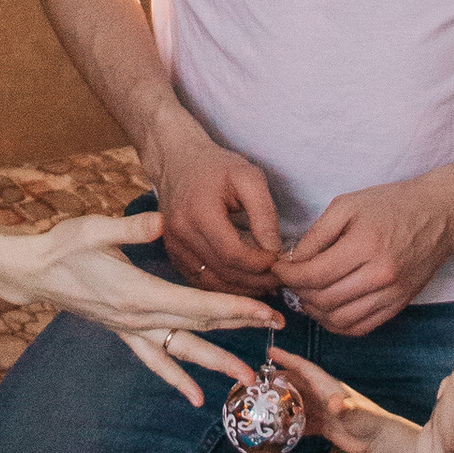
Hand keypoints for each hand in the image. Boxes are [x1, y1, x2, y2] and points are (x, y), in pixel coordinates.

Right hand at [14, 209, 266, 402]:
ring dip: (217, 362)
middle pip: (199, 326)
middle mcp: (139, 318)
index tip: (265, 311)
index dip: (234, 308)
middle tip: (278, 331)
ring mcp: (132, 329)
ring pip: (183, 350)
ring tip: (248, 378)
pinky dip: (177, 378)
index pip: (197, 304)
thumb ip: (131, 227)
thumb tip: (162, 220)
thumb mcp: (95, 228)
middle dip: (240, 328)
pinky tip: (195, 397)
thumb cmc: (63, 246)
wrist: (34, 272)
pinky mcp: (124, 332)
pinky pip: (156, 361)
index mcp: (138, 293)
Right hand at [149, 114, 286, 298]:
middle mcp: (180, 233)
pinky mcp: (173, 255)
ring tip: (267, 285)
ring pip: (211, 284)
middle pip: (222, 272)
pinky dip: (225, 288)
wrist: (177, 162)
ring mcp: (173, 247)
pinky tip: (245, 283)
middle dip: (255, 281)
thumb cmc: (216, 167)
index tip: (279, 260)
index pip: (232, 253)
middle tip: (280, 279)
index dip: (259, 263)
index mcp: (199, 212)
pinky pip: (200, 281)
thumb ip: (264, 212)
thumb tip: (273, 249)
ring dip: (241, 290)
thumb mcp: (248, 177)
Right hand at [273, 347, 413, 452]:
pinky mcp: (322, 425)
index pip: (304, 368)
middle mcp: (321, 395)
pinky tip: (276, 429)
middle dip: (277, 380)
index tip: (270, 352)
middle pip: (295, 384)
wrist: (379, 440)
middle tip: (255, 381)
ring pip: (295, 402)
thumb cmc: (369, 421)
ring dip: (280, 402)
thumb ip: (346, 408)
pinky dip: (289, 423)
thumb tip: (336, 403)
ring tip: (260, 404)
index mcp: (327, 386)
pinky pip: (301, 421)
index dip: (288, 359)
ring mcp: (321, 410)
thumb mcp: (356, 413)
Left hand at [279, 165, 453, 335]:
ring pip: (339, 320)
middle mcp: (381, 275)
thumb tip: (293, 260)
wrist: (440, 215)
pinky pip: (360, 327)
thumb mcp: (348, 205)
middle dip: (297, 292)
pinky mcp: (399, 305)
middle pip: (324, 300)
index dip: (288, 274)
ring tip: (306, 293)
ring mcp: (392, 294)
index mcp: (366, 245)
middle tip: (290, 279)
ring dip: (315, 311)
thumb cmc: (392, 204)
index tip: (277, 267)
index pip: (314, 274)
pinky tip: (327, 308)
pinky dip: (337, 324)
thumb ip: (317, 234)